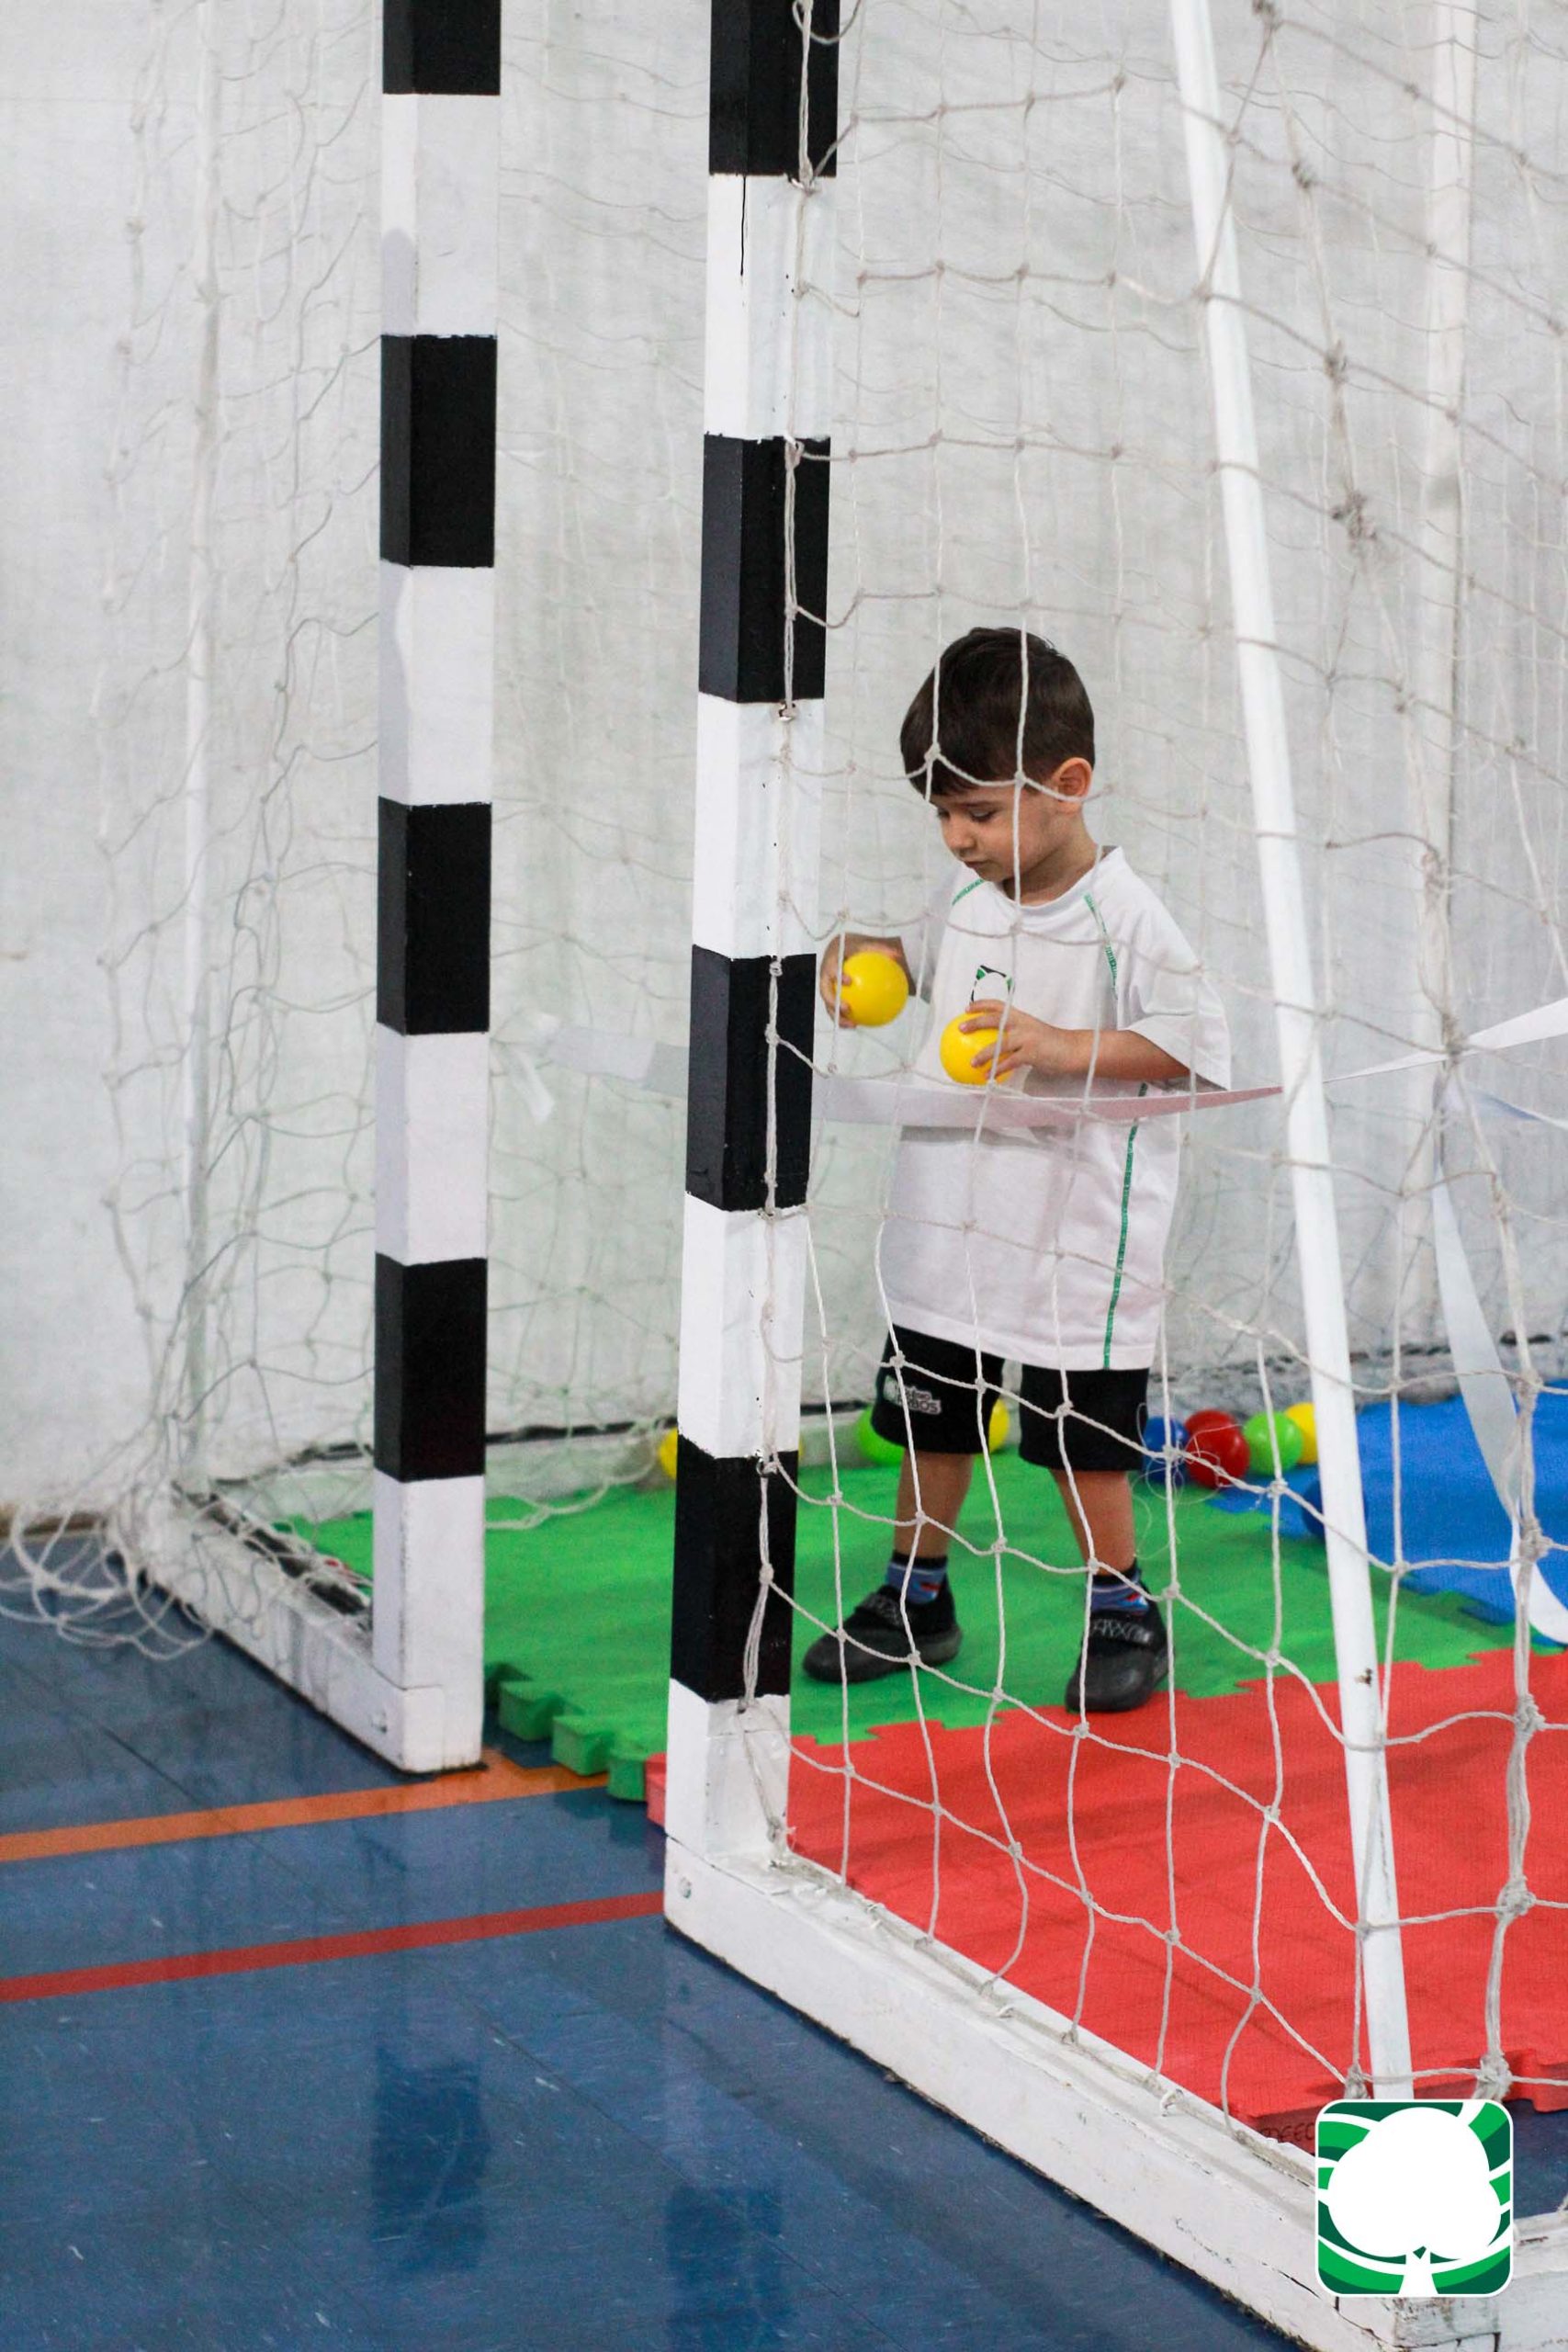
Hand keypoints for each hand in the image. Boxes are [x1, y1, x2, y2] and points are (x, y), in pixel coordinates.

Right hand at [820, 934, 908, 1027]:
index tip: (849, 981)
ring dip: (837, 1016)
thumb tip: (898, 955)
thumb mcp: (869, 946)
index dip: (837, 975)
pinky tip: (857, 1024)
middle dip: (833, 1001)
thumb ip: (881, 950)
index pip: (832, 968)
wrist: (844, 951)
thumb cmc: (857, 949)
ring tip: (852, 1024)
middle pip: (825, 990)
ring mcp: (826, 987)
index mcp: (831, 960)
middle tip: (847, 1008)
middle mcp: (825, 975)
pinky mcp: (831, 996)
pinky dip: (845, 1018)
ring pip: (828, 1004)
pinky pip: (836, 1009)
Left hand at [957, 999, 1087, 1080]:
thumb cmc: (1052, 1044)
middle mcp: (1023, 1024)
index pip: (999, 1005)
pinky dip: (997, 1070)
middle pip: (994, 1020)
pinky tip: (988, 1076)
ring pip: (999, 1044)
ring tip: (971, 1062)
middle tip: (961, 1028)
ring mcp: (1027, 1038)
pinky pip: (1009, 1062)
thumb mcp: (1033, 1033)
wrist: (1072, 1049)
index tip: (967, 1008)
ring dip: (983, 1054)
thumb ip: (1017, 1035)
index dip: (982, 1004)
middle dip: (976, 1022)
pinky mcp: (1031, 1053)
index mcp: (1022, 1017)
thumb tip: (996, 1043)